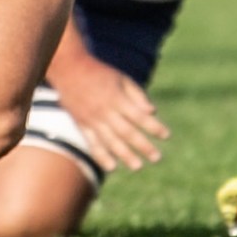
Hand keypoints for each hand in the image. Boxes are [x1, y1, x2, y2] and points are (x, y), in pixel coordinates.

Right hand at [51, 54, 167, 171]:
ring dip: (125, 155)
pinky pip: (92, 143)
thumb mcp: (122, 78)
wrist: (70, 70)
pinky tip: (111, 167)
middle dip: (143, 146)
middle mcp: (105, 111)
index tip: (166, 135)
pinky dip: (101, 156)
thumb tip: (153, 112)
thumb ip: (137, 95)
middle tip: (156, 158)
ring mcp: (92, 120)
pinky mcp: (81, 125)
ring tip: (138, 166)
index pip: (139, 116)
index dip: (154, 126)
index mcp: (117, 98)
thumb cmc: (101, 73)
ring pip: (110, 141)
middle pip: (126, 132)